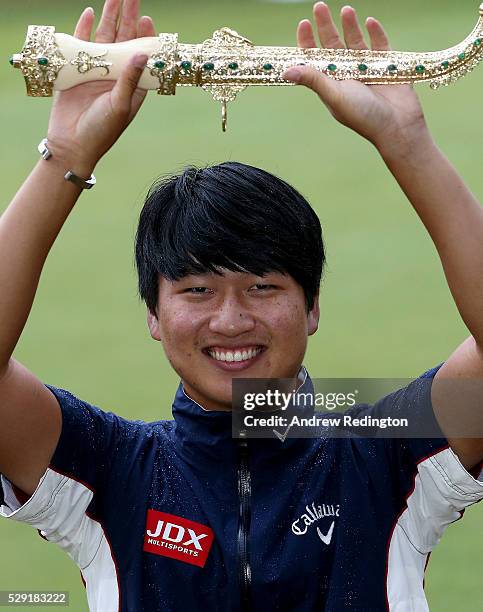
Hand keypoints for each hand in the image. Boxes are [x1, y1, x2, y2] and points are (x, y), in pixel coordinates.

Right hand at [46, 0, 155, 173]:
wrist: (72, 145)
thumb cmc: (102, 131)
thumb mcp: (120, 106)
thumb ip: (130, 80)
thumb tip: (142, 53)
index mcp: (131, 86)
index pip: (141, 56)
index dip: (145, 38)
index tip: (146, 19)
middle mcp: (115, 77)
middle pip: (123, 42)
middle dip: (127, 19)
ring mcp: (96, 72)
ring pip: (103, 40)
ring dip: (108, 19)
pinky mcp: (76, 72)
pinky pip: (81, 46)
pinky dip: (84, 30)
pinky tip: (90, 13)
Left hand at [284, 2, 428, 155]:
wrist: (397, 126)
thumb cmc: (362, 115)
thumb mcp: (334, 95)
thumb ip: (312, 80)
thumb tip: (285, 72)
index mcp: (331, 83)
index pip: (315, 59)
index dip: (308, 42)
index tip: (304, 23)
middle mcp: (347, 75)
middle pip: (334, 45)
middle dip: (326, 26)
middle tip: (319, 6)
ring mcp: (367, 69)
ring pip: (356, 42)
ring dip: (350, 26)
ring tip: (346, 10)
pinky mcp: (388, 66)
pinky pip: (381, 45)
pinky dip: (376, 33)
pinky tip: (370, 22)